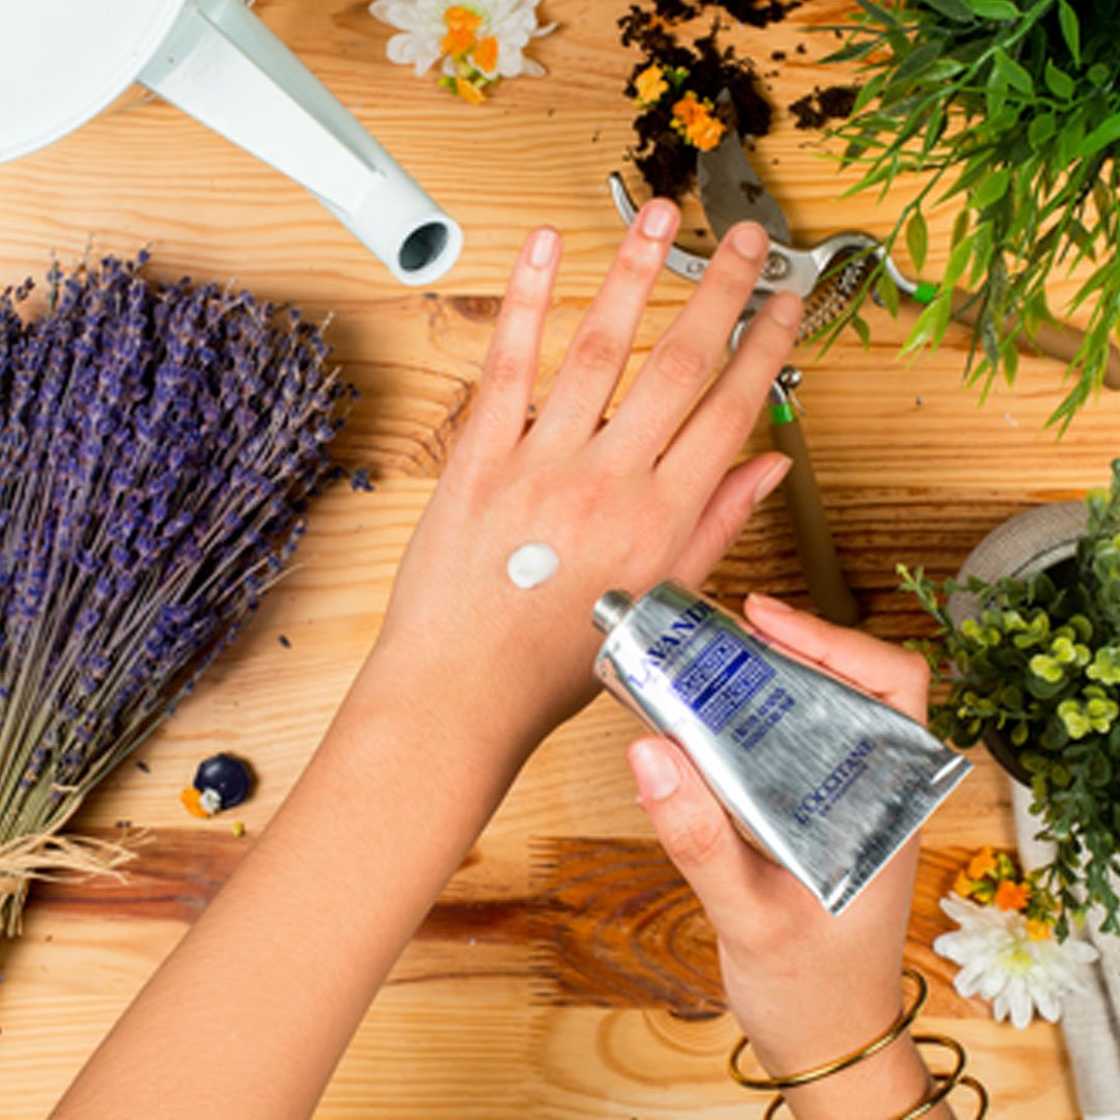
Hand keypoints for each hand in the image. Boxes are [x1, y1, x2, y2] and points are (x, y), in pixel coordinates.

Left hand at [367, 202, 800, 755]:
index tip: (785, 306)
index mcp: (662, 522)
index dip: (766, 351)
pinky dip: (524, 301)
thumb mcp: (661, 604)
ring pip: (601, 350)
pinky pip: (508, 367)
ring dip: (636, 274)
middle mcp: (610, 483)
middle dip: (720, 292)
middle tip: (743, 239)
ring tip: (661, 215)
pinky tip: (544, 248)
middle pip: (680, 367)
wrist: (464, 691)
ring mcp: (542, 464)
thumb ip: (716, 528)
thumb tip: (769, 469)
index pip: (731, 414)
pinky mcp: (479, 458)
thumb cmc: (557, 661)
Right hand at [628, 595, 940, 1117]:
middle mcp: (872, 790)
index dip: (830, 637)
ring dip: (761, 682)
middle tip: (713, 632)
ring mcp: (843, 802)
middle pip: (844, 683)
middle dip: (781, 647)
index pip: (890, 683)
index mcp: (886, 801)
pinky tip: (699, 725)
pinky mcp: (812, 818)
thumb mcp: (749, 915)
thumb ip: (700, 837)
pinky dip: (745, 725)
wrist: (827, 1045)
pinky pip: (785, 750)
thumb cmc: (811, 991)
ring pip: (813, 712)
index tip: (761, 617)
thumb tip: (650, 753)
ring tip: (701, 664)